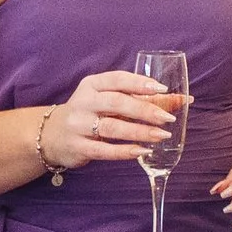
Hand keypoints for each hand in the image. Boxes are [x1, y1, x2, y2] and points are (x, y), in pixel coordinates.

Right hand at [39, 70, 180, 168]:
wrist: (51, 135)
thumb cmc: (89, 114)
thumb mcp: (107, 100)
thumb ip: (139, 99)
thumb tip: (180, 100)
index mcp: (92, 85)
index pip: (117, 79)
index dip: (140, 83)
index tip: (162, 90)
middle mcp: (84, 102)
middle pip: (117, 102)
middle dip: (145, 109)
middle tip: (167, 118)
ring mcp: (78, 125)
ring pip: (112, 127)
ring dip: (139, 131)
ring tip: (161, 136)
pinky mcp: (78, 147)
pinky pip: (104, 150)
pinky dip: (124, 151)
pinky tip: (142, 152)